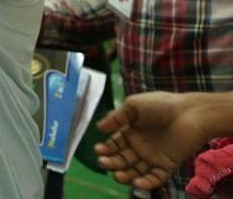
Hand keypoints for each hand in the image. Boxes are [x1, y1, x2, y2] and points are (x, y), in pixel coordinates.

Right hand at [95, 92, 210, 190]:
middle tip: (103, 163)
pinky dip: (146, 183)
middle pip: (121, 159)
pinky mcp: (167, 165)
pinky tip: (136, 182)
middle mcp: (140, 146)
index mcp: (131, 132)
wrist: (190, 112)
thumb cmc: (161, 105)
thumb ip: (116, 117)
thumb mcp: (133, 105)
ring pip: (135, 171)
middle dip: (111, 162)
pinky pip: (155, 177)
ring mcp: (153, 157)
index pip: (114, 145)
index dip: (105, 148)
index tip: (98, 150)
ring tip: (117, 176)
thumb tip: (98, 128)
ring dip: (125, 175)